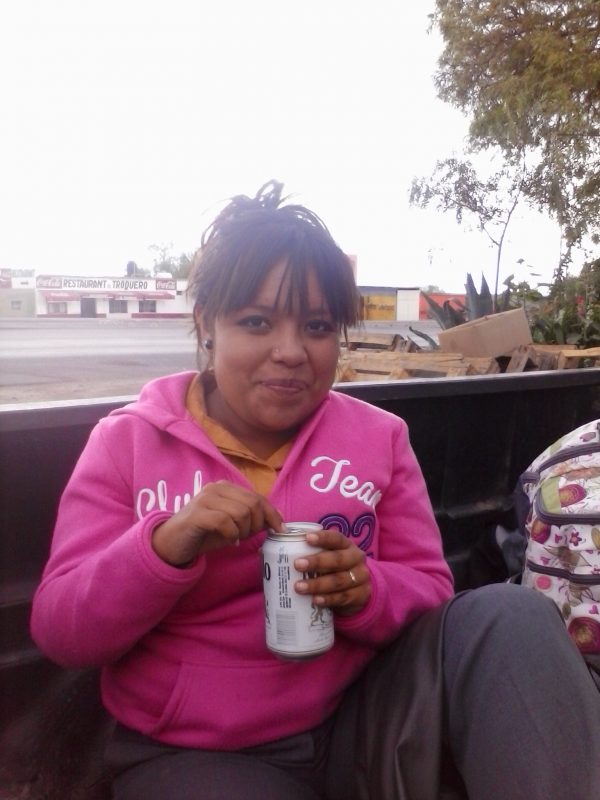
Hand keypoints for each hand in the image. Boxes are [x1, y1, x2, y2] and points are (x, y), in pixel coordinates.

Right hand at [151, 480, 282, 566]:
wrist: (172, 543)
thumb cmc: (204, 533)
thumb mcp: (232, 525)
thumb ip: (251, 518)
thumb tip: (277, 519)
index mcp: (225, 487)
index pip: (257, 497)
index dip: (272, 513)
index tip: (280, 529)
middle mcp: (216, 488)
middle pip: (252, 504)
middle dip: (257, 524)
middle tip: (247, 537)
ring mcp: (205, 499)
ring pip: (241, 513)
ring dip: (244, 531)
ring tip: (236, 538)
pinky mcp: (197, 514)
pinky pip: (225, 522)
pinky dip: (232, 534)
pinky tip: (229, 541)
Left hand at [293, 529, 370, 615]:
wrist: (359, 591)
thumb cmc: (335, 570)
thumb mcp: (328, 558)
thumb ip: (309, 553)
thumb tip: (271, 551)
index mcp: (346, 545)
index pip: (336, 538)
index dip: (322, 538)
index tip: (306, 538)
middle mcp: (356, 559)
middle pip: (338, 560)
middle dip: (317, 562)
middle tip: (297, 564)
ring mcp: (360, 578)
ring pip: (339, 581)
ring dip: (318, 584)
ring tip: (299, 587)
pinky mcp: (361, 595)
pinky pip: (343, 597)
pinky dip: (328, 599)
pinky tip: (315, 601)